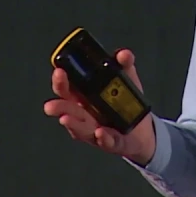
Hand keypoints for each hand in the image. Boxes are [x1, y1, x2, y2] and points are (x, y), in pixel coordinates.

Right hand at [43, 48, 156, 165]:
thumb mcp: (127, 81)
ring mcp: (95, 131)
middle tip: (50, 104)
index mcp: (85, 98)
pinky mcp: (112, 142)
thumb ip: (124, 66)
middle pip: (67, 110)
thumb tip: (123, 53)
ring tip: (65, 119)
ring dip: (73, 124)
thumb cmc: (126, 105)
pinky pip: (106, 141)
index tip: (58, 71)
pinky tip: (100, 133)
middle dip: (59, 107)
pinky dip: (102, 138)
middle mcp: (85, 116)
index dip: (61, 82)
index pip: (67, 89)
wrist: (145, 132)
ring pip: (81, 129)